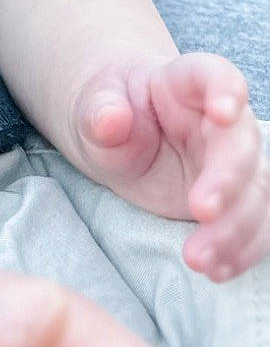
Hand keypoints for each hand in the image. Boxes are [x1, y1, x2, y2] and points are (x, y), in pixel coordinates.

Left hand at [73, 52, 269, 277]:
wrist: (118, 135)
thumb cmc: (109, 110)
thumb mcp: (93, 107)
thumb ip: (100, 112)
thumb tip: (110, 119)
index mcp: (187, 82)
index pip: (216, 75)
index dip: (226, 90)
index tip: (224, 110)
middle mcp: (223, 121)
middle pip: (242, 144)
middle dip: (228, 179)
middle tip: (201, 210)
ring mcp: (234, 162)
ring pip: (256, 194)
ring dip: (235, 229)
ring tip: (200, 259)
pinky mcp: (236, 200)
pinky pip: (253, 227)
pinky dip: (240, 251)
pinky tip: (217, 271)